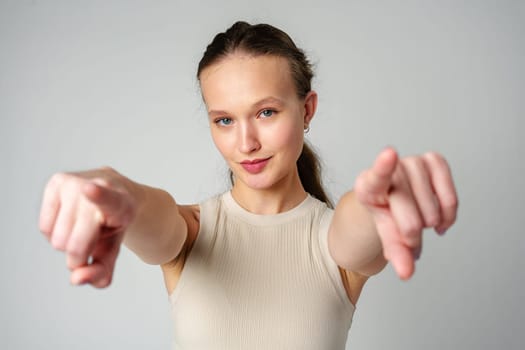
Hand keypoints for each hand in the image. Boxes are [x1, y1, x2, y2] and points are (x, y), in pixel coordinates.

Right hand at [39, 167, 136, 287]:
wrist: (117, 193)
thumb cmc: (113, 224)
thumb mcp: (114, 249)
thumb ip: (101, 271)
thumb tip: (76, 278)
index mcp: (119, 202)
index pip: (107, 198)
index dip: (98, 195)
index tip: (89, 189)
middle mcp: (95, 186)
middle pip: (74, 245)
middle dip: (80, 252)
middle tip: (94, 236)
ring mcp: (74, 182)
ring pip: (57, 239)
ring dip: (68, 242)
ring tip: (84, 224)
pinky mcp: (56, 182)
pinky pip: (44, 228)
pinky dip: (55, 233)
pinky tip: (70, 219)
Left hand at [354, 147, 457, 279]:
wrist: (391, 199)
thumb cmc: (385, 213)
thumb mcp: (385, 233)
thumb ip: (396, 253)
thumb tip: (407, 272)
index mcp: (368, 186)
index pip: (376, 176)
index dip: (383, 166)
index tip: (389, 154)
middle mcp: (390, 169)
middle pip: (409, 217)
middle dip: (411, 235)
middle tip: (406, 233)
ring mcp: (412, 162)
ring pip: (430, 211)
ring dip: (429, 225)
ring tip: (419, 220)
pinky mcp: (434, 160)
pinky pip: (450, 199)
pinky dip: (448, 215)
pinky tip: (440, 221)